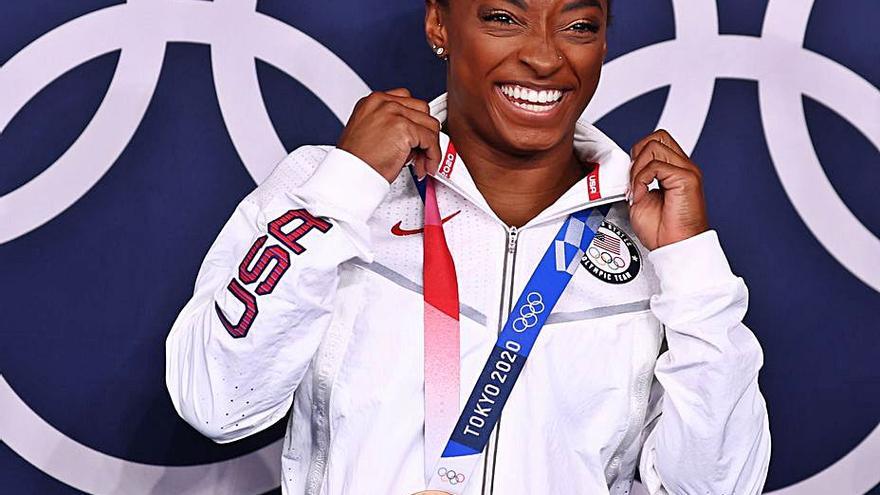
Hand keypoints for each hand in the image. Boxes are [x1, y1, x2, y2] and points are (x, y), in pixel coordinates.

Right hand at [337, 88, 441, 182]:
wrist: (349, 175)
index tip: (418, 138)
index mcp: (373, 101)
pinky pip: (430, 140)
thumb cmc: (356, 162)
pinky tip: (426, 166)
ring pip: (430, 125)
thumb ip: (390, 126)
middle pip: (422, 110)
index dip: (416, 122)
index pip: (407, 101)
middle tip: (421, 154)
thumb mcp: (369, 134)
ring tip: (422, 163)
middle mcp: (383, 103)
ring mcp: (394, 113)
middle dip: (425, 134)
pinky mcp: (404, 128)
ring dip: (431, 146)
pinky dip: (433, 156)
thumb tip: (414, 136)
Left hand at [628, 129, 708, 249]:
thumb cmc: (662, 232)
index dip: (638, 155)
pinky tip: (642, 196)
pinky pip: (655, 166)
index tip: (632, 179)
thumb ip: (637, 179)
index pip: (656, 142)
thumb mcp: (641, 198)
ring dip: (638, 169)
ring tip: (638, 190)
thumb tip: (628, 167)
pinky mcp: (687, 178)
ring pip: (654, 146)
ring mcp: (687, 171)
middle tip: (634, 180)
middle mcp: (683, 167)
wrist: (675, 248)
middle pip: (657, 137)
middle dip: (638, 155)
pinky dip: (641, 180)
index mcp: (675, 170)